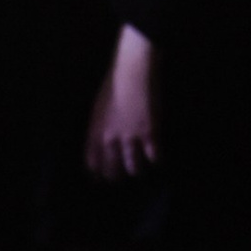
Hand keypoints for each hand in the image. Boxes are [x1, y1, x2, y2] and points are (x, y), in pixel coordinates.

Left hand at [85, 23, 159, 181]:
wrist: (132, 71)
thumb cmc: (114, 84)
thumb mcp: (98, 108)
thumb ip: (99, 128)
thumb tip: (103, 143)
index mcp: (95, 131)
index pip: (92, 163)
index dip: (97, 174)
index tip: (101, 179)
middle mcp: (110, 139)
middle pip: (112, 170)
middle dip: (118, 176)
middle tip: (123, 177)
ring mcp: (130, 138)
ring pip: (134, 169)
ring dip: (138, 171)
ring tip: (141, 170)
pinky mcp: (150, 134)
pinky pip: (154, 158)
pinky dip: (157, 161)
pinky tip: (158, 159)